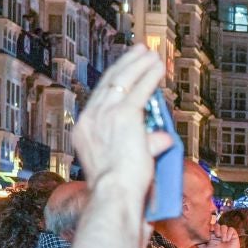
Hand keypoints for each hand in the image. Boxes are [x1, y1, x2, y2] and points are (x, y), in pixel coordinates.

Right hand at [73, 45, 169, 192]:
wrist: (114, 195)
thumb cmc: (119, 188)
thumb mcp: (127, 162)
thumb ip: (145, 145)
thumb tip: (162, 138)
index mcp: (84, 129)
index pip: (100, 98)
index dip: (113, 82)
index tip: (124, 71)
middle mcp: (91, 118)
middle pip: (109, 83)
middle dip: (125, 65)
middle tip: (138, 51)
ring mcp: (105, 115)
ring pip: (123, 81)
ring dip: (138, 64)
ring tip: (150, 53)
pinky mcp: (124, 116)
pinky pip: (140, 89)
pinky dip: (149, 75)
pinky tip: (158, 66)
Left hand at [199, 224, 240, 247]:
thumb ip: (199, 243)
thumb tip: (194, 238)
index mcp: (212, 235)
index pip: (211, 226)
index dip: (211, 227)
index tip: (211, 231)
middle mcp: (219, 233)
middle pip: (217, 224)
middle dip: (217, 229)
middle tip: (217, 236)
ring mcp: (226, 233)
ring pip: (224, 226)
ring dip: (223, 233)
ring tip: (223, 240)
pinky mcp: (233, 234)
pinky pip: (231, 229)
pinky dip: (229, 234)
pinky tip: (228, 240)